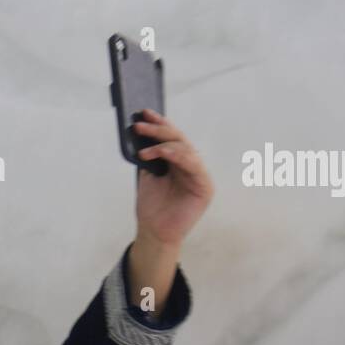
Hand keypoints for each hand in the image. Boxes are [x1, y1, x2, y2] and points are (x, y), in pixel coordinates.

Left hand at [132, 108, 213, 246]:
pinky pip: (194, 166)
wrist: (154, 232)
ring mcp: (199, 175)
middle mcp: (190, 166)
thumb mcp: (147, 176)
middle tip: (141, 124)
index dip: (159, 124)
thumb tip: (140, 132)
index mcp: (178, 162)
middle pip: (178, 140)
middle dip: (159, 130)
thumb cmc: (152, 206)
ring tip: (145, 149)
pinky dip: (178, 157)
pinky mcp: (205, 187)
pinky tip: (162, 153)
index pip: (171, 138)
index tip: (143, 113)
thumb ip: (149, 157)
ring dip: (164, 144)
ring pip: (186, 150)